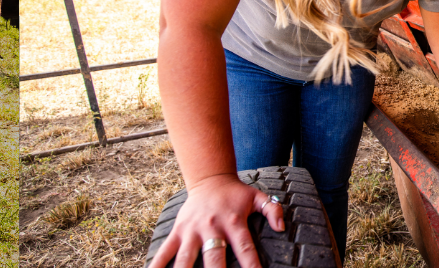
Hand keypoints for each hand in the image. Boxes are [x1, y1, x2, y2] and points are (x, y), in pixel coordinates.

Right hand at [147, 174, 285, 267]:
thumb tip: (281, 228)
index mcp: (233, 222)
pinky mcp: (178, 231)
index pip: (244, 248)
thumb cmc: (236, 194)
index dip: (251, 265)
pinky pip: (165, 251)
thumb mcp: (257, 196)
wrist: (209, 179)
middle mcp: (211, 227)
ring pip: (186, 258)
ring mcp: (192, 230)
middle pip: (214, 256)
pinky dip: (157, 264)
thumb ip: (272, 209)